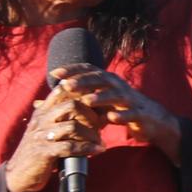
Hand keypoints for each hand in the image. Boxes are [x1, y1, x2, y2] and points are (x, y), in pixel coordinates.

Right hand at [5, 81, 105, 191]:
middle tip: (101, 125)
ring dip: (92, 134)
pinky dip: (88, 148)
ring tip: (99, 141)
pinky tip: (98, 150)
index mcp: (42, 111)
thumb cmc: (40, 151)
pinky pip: (70, 146)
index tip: (97, 103)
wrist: (18, 175)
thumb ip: (66, 120)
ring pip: (73, 126)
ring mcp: (41, 135)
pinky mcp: (44, 152)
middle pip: (72, 105)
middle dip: (91, 115)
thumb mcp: (49, 130)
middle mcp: (41, 119)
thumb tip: (97, 114)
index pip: (62, 90)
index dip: (83, 93)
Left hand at [50, 64, 182, 165]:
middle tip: (67, 85)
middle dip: (83, 81)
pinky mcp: (140, 114)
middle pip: (100, 79)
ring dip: (101, 97)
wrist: (152, 121)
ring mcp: (130, 99)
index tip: (54, 73)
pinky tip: (113, 118)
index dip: (72, 71)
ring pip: (115, 95)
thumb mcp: (94, 106)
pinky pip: (131, 113)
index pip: (88, 71)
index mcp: (107, 82)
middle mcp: (118, 86)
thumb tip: (39, 103)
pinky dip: (122, 115)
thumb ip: (70, 103)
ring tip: (87, 101)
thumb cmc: (119, 111)